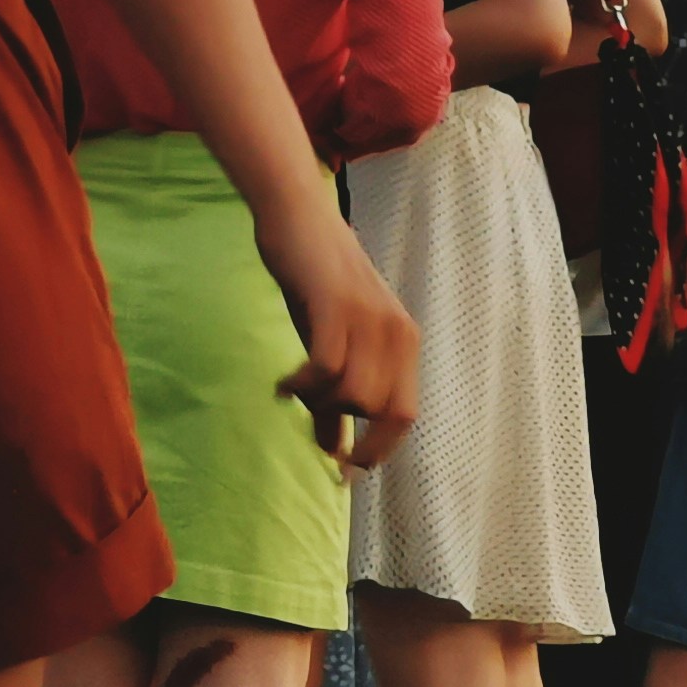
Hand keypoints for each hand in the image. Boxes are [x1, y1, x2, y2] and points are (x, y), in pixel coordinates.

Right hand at [263, 206, 418, 470]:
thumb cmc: (314, 280)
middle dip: (340, 423)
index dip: (378, 448)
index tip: (348, 470)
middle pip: (376, 410)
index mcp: (403, 341)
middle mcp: (396, 331)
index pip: (403, 414)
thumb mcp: (331, 339)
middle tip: (307, 414)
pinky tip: (283, 384)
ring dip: (318, 403)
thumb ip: (337, 391)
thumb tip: (333, 447)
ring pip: (352, 394)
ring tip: (295, 388)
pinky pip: (326, 368)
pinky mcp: (336, 306)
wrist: (298, 216)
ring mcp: (368, 318)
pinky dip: (302, 386)